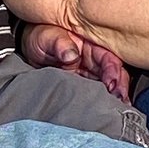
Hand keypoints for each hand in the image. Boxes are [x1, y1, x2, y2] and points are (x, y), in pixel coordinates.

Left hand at [20, 21, 134, 101]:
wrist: (27, 48)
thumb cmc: (40, 37)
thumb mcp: (47, 36)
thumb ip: (60, 44)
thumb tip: (71, 55)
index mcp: (91, 44)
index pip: (109, 58)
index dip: (114, 71)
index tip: (112, 84)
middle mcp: (94, 60)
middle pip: (115, 74)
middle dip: (120, 88)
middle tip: (121, 101)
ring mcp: (89, 74)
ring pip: (108, 86)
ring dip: (115, 97)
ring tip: (118, 109)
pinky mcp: (82, 85)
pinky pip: (96, 94)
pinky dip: (102, 102)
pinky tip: (107, 111)